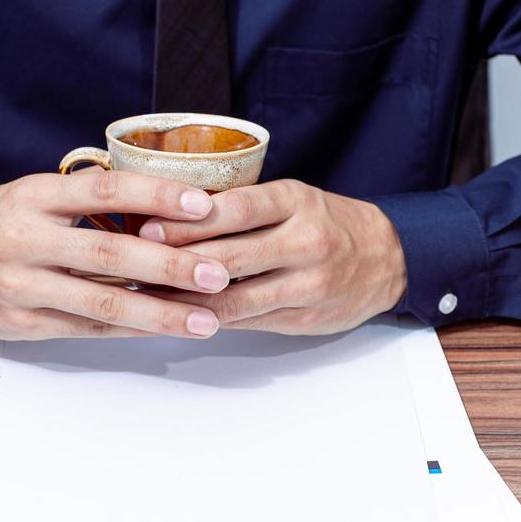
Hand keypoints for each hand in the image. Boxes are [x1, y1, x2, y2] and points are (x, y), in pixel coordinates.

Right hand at [0, 172, 232, 338]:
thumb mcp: (31, 192)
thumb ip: (86, 198)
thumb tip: (164, 200)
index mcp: (34, 195)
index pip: (104, 189)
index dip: (156, 195)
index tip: (203, 203)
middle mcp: (26, 238)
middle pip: (109, 251)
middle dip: (170, 264)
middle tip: (218, 272)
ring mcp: (22, 285)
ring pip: (101, 300)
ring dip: (160, 312)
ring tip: (205, 317)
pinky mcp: (22, 324)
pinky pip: (86, 327)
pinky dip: (130, 328)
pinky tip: (165, 329)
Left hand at [138, 179, 407, 334]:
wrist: (388, 259)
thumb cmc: (326, 223)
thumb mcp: (292, 199)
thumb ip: (243, 207)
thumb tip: (170, 215)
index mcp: (296, 202)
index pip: (237, 208)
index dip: (189, 220)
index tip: (147, 227)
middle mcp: (305, 242)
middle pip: (230, 257)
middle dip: (176, 265)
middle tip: (132, 267)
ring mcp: (307, 285)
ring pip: (235, 299)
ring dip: (184, 301)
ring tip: (144, 299)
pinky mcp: (304, 319)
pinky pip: (247, 322)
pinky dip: (209, 319)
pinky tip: (179, 317)